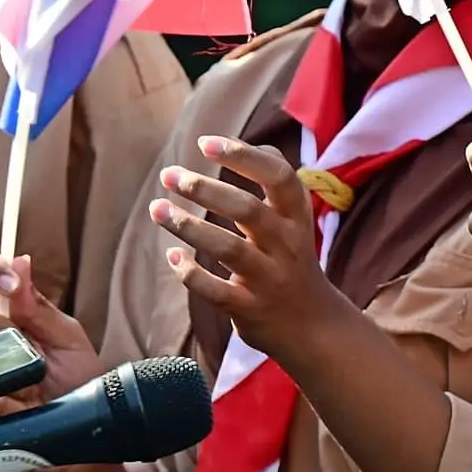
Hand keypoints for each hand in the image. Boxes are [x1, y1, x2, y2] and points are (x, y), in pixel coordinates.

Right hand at [0, 249, 106, 401]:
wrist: (81, 425)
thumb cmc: (76, 377)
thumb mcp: (68, 338)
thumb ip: (39, 307)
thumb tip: (19, 263)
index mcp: (7, 309)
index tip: (9, 284)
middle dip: (5, 332)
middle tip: (35, 353)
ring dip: (13, 372)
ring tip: (36, 386)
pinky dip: (8, 404)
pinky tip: (24, 407)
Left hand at [155, 136, 346, 351]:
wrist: (314, 327)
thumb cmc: (293, 262)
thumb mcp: (296, 222)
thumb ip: (275, 187)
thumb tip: (248, 145)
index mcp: (297, 218)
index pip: (280, 177)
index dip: (244, 156)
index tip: (205, 143)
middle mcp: (288, 245)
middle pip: (249, 210)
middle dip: (206, 189)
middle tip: (170, 175)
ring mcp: (270, 278)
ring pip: (230, 249)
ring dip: (190, 227)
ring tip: (158, 210)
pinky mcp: (250, 308)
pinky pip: (217, 291)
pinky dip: (191, 274)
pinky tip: (173, 258)